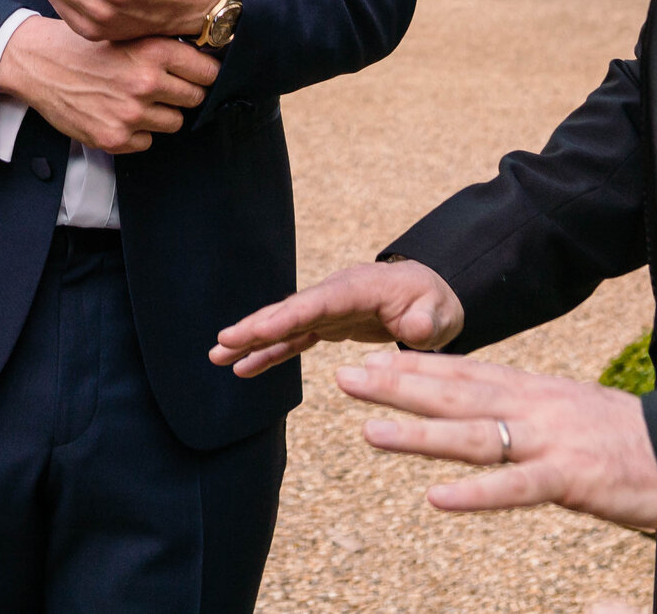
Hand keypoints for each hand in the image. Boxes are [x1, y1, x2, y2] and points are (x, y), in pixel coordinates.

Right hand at [0, 15, 218, 154]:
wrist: (37, 64)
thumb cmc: (81, 46)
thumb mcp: (125, 32)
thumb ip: (162, 45)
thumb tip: (203, 60)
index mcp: (153, 50)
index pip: (207, 71)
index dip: (203, 72)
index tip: (197, 74)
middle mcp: (145, 82)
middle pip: (195, 98)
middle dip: (183, 93)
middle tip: (163, 87)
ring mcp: (131, 113)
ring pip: (174, 122)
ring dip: (161, 113)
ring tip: (135, 99)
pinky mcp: (114, 138)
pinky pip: (147, 141)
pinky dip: (137, 131)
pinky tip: (117, 113)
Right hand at [210, 260, 465, 374]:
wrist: (431, 295)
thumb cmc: (434, 301)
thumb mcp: (439, 311)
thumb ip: (426, 320)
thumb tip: (414, 331)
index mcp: (356, 289)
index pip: (314, 304)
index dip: (283, 317)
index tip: (253, 329)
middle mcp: (333, 296)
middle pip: (288, 312)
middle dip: (254, 327)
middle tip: (221, 342)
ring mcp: (327, 311)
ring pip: (282, 326)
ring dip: (251, 341)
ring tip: (217, 356)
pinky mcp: (327, 326)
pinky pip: (292, 340)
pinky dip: (268, 353)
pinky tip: (243, 368)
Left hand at [333, 349, 656, 532]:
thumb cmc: (630, 440)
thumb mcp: (571, 411)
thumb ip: (526, 409)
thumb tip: (483, 407)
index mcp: (534, 390)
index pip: (461, 374)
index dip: (412, 367)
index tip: (367, 359)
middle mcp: (535, 408)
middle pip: (454, 395)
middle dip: (396, 386)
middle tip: (344, 378)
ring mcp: (552, 443)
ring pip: (473, 436)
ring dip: (419, 435)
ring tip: (369, 432)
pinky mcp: (573, 480)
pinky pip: (517, 489)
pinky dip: (477, 493)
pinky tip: (438, 498)